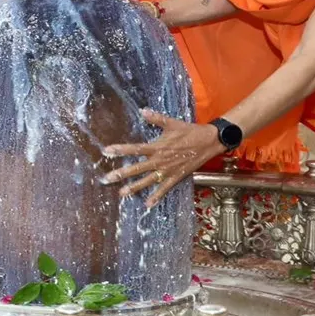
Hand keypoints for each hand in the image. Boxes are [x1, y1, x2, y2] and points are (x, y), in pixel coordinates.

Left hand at [101, 109, 224, 207]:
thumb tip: (142, 110)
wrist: (208, 142)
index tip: (106, 151)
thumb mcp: (172, 123)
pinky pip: (164, 189)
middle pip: (137, 168)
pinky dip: (156, 196)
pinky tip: (148, 204)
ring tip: (121, 193)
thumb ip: (156, 118)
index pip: (135, 149)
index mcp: (157, 147)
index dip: (120, 150)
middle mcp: (160, 160)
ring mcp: (167, 170)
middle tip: (106, 179)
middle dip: (121, 173)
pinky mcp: (176, 177)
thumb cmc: (189, 131)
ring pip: (147, 181)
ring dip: (134, 187)